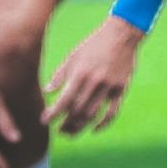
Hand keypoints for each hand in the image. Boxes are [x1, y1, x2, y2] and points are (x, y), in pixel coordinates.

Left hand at [42, 17, 142, 134]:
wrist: (122, 35)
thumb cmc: (94, 44)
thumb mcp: (74, 56)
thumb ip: (60, 75)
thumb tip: (46, 91)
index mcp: (80, 73)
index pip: (64, 100)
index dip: (53, 114)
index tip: (44, 121)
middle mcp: (95, 82)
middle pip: (77, 111)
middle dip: (66, 124)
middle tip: (58, 130)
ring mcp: (110, 87)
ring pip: (93, 114)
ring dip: (80, 126)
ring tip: (71, 132)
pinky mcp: (121, 89)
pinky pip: (112, 112)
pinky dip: (103, 124)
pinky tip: (94, 130)